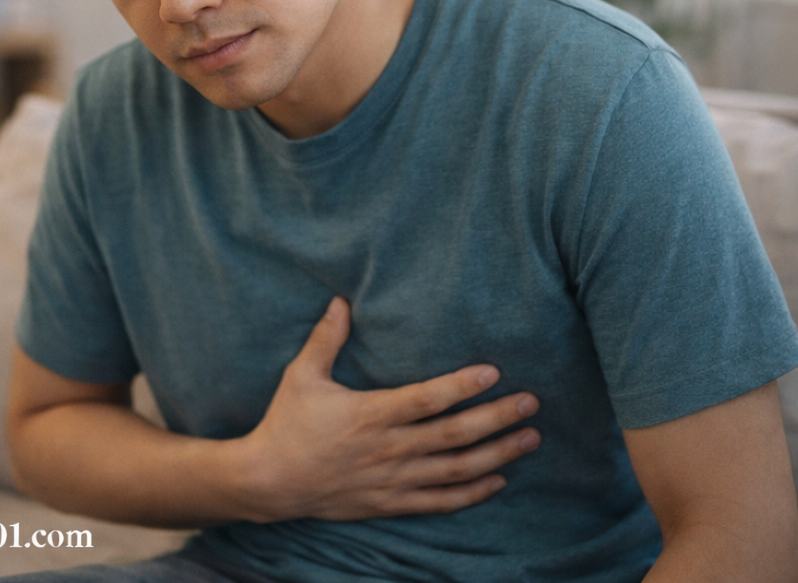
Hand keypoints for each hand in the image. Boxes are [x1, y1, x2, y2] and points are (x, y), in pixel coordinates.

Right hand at [237, 297, 539, 521]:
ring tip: (529, 439)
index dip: (462, 386)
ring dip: (497, 455)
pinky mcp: (390, 502)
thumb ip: (326, 338)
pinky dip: (472, 493)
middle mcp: (389, 448)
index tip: (494, 371)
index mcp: (370, 414)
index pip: (427, 399)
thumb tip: (341, 300)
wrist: (270, 481)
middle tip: (531, 404)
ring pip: (456, 470)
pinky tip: (498, 480)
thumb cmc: (287, 423)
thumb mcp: (302, 374)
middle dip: (497, 419)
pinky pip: (439, 501)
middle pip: (454, 435)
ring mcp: (393, 479)